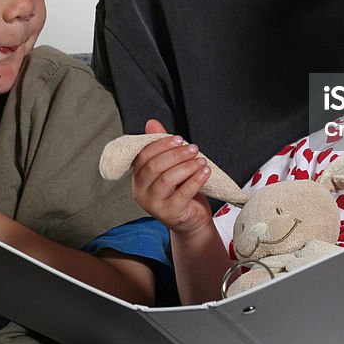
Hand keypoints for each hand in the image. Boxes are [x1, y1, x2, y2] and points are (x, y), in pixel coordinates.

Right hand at [130, 119, 213, 235]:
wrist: (191, 220)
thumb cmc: (179, 191)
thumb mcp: (170, 166)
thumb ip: (160, 145)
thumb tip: (152, 123)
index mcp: (138, 177)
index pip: (144, 156)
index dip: (162, 144)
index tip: (179, 138)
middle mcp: (141, 191)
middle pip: (155, 166)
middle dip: (176, 154)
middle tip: (193, 148)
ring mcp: (154, 205)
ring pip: (167, 179)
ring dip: (187, 166)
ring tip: (202, 161)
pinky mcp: (170, 214)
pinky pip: (183, 193)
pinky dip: (195, 180)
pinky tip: (205, 172)